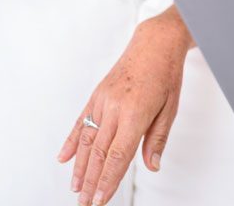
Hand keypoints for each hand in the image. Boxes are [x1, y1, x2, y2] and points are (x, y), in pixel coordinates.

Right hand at [56, 9, 192, 205]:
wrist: (154, 44)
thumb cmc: (165, 76)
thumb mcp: (170, 109)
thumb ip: (157, 139)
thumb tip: (153, 166)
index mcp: (135, 113)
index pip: (118, 155)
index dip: (108, 180)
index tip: (100, 200)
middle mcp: (114, 108)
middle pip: (99, 153)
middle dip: (91, 181)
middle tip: (85, 203)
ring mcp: (102, 101)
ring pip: (87, 140)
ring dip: (79, 167)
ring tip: (75, 189)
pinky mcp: (96, 95)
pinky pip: (81, 121)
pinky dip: (71, 142)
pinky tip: (63, 158)